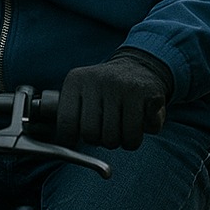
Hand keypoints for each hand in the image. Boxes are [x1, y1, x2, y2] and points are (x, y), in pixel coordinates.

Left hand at [57, 50, 173, 150]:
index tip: (75, 140)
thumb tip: (63, 143)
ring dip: (121, 142)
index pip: (66, 122)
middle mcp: (99, 80)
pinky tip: (139, 121)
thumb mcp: (81, 91)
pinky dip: (138, 136)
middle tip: (106, 131)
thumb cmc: (106, 89)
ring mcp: (123, 86)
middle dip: (99, 141)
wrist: (140, 66)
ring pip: (115, 139)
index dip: (70, 139)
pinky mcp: (146, 94)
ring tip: (123, 127)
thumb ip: (67, 113)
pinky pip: (136, 136)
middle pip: (91, 134)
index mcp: (77, 80)